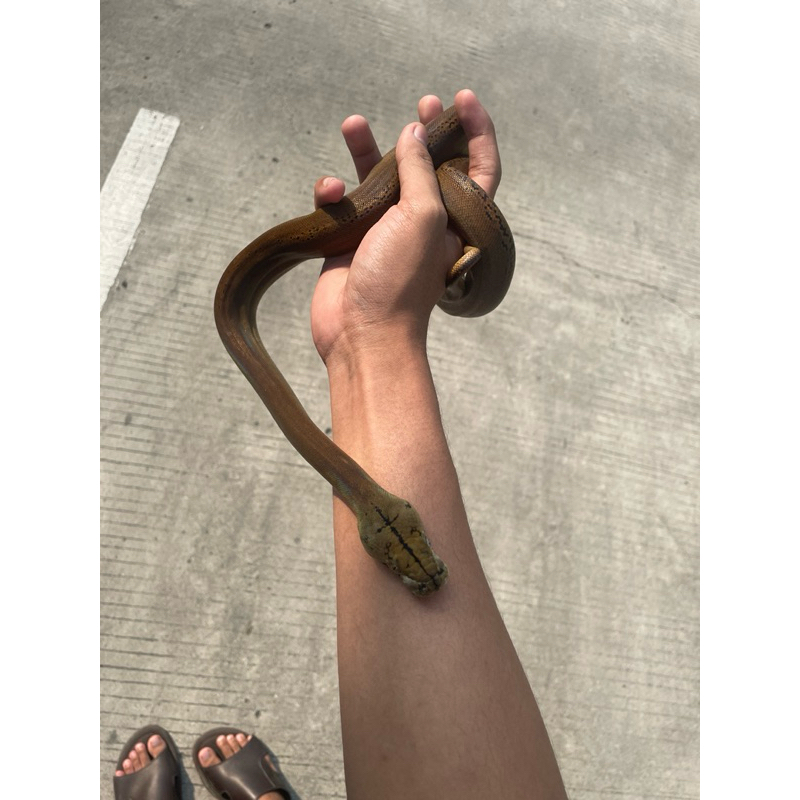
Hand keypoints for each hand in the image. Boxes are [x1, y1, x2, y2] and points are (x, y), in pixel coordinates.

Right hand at [310, 89, 502, 366]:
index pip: (480, 168)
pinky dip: (332, 193)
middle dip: (423, 132)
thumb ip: (419, 170)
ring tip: (352, 124)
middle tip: (422, 102)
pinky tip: (328, 193)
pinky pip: (342, 203)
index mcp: (456, 218)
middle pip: (428, 165)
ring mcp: (385, 229)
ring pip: (379, 178)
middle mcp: (424, 220)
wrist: (361, 333)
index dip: (477, 132)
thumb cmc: (400, 280)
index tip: (460, 99)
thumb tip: (414, 134)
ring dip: (366, 150)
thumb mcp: (422, 217)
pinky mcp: (350, 239)